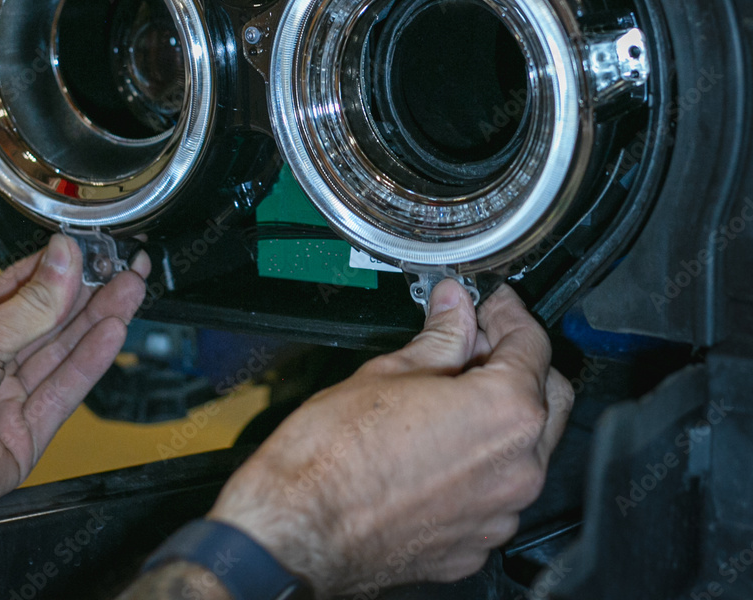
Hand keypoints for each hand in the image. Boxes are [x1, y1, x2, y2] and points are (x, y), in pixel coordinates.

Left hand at [0, 234, 147, 596]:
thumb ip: (35, 301)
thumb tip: (65, 256)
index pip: (24, 289)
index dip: (62, 269)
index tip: (95, 248)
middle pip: (51, 322)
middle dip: (91, 293)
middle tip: (126, 267)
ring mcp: (6, 400)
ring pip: (63, 354)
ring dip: (99, 321)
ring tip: (131, 289)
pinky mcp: (23, 437)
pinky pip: (64, 393)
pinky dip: (91, 362)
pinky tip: (113, 332)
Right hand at [208, 281, 572, 597]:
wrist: (300, 531)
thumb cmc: (333, 457)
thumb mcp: (388, 372)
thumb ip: (439, 336)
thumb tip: (454, 309)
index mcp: (504, 413)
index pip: (533, 344)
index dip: (508, 313)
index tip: (488, 304)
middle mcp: (517, 469)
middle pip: (550, 395)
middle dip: (517, 361)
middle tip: (472, 340)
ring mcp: (500, 513)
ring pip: (528, 447)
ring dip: (503, 413)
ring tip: (448, 391)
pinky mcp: (476, 545)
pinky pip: (498, 492)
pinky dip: (482, 461)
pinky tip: (438, 443)